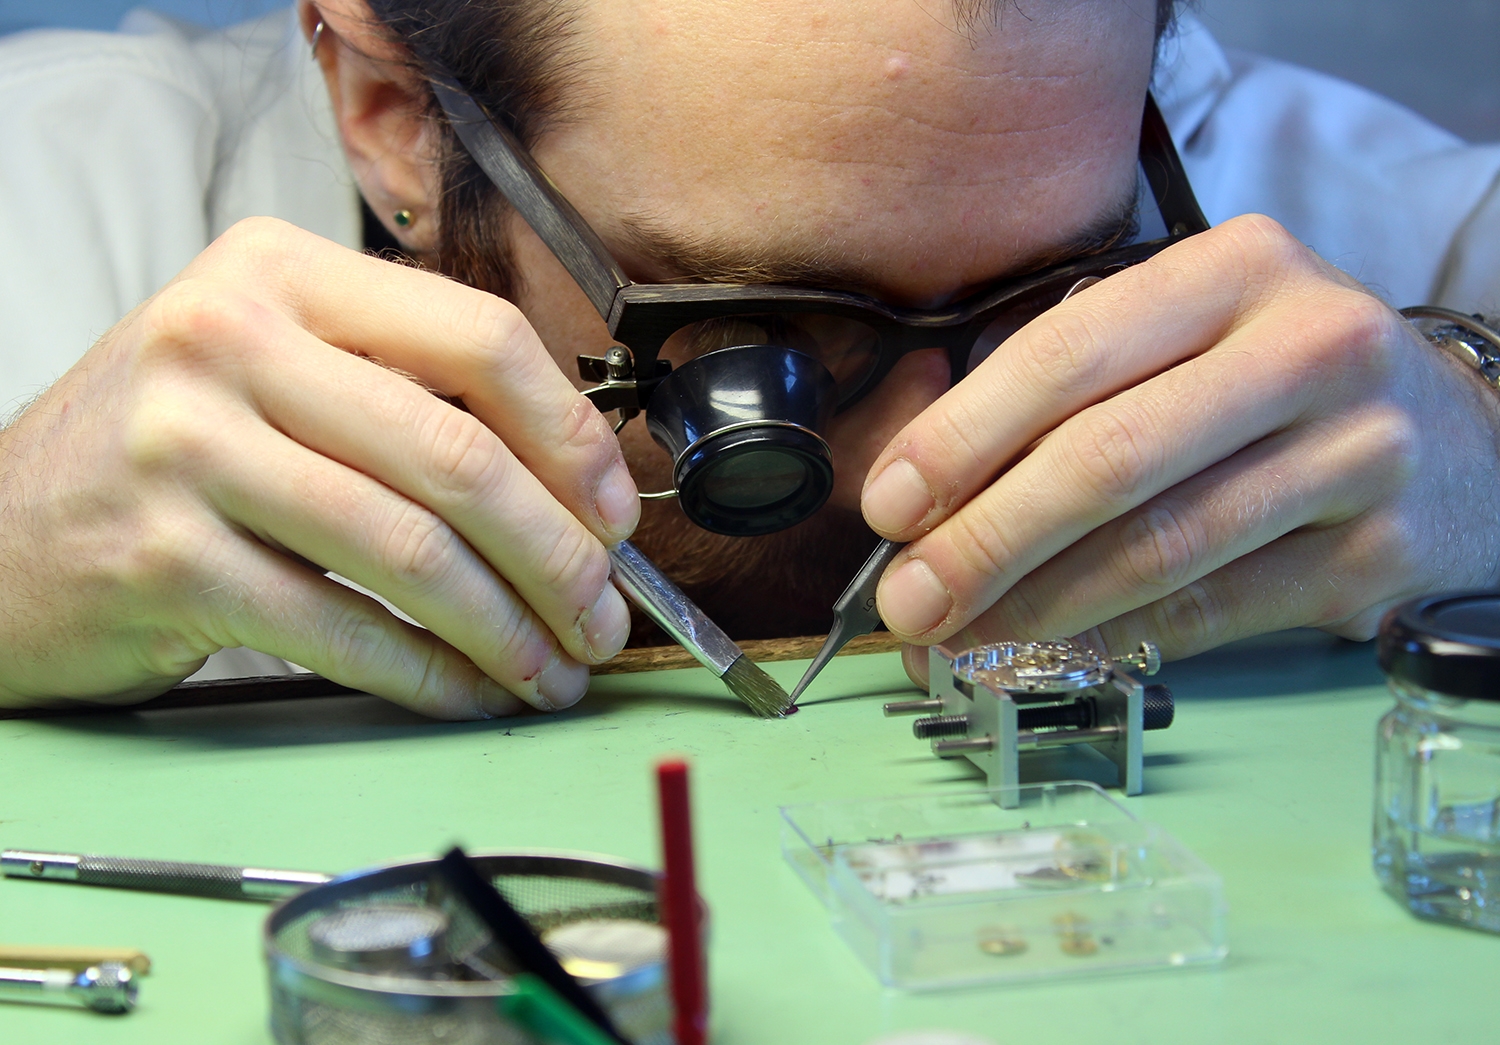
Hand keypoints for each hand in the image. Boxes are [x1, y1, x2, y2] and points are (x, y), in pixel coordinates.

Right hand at [0, 218, 638, 716]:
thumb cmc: (169, 446)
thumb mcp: (274, 364)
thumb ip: (403, 390)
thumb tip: (571, 483)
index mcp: (282, 271)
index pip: (479, 338)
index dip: (570, 437)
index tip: (613, 513)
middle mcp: (229, 340)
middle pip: (457, 455)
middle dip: (559, 555)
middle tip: (605, 615)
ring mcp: (189, 449)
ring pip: (410, 548)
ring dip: (508, 626)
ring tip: (554, 667)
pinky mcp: (166, 559)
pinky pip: (342, 627)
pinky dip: (429, 672)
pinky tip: (471, 691)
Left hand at [862, 214, 1499, 677]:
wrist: (1458, 441)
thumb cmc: (1279, 381)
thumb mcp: (1190, 333)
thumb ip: (1067, 382)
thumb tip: (917, 480)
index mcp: (1238, 268)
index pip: (1068, 353)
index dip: (962, 438)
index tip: (889, 504)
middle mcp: (1309, 346)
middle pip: (1109, 458)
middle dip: (985, 539)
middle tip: (908, 597)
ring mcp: (1356, 453)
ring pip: (1159, 546)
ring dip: (1036, 604)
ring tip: (958, 632)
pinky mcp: (1377, 553)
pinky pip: (1212, 609)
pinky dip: (1114, 636)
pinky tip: (1047, 646)